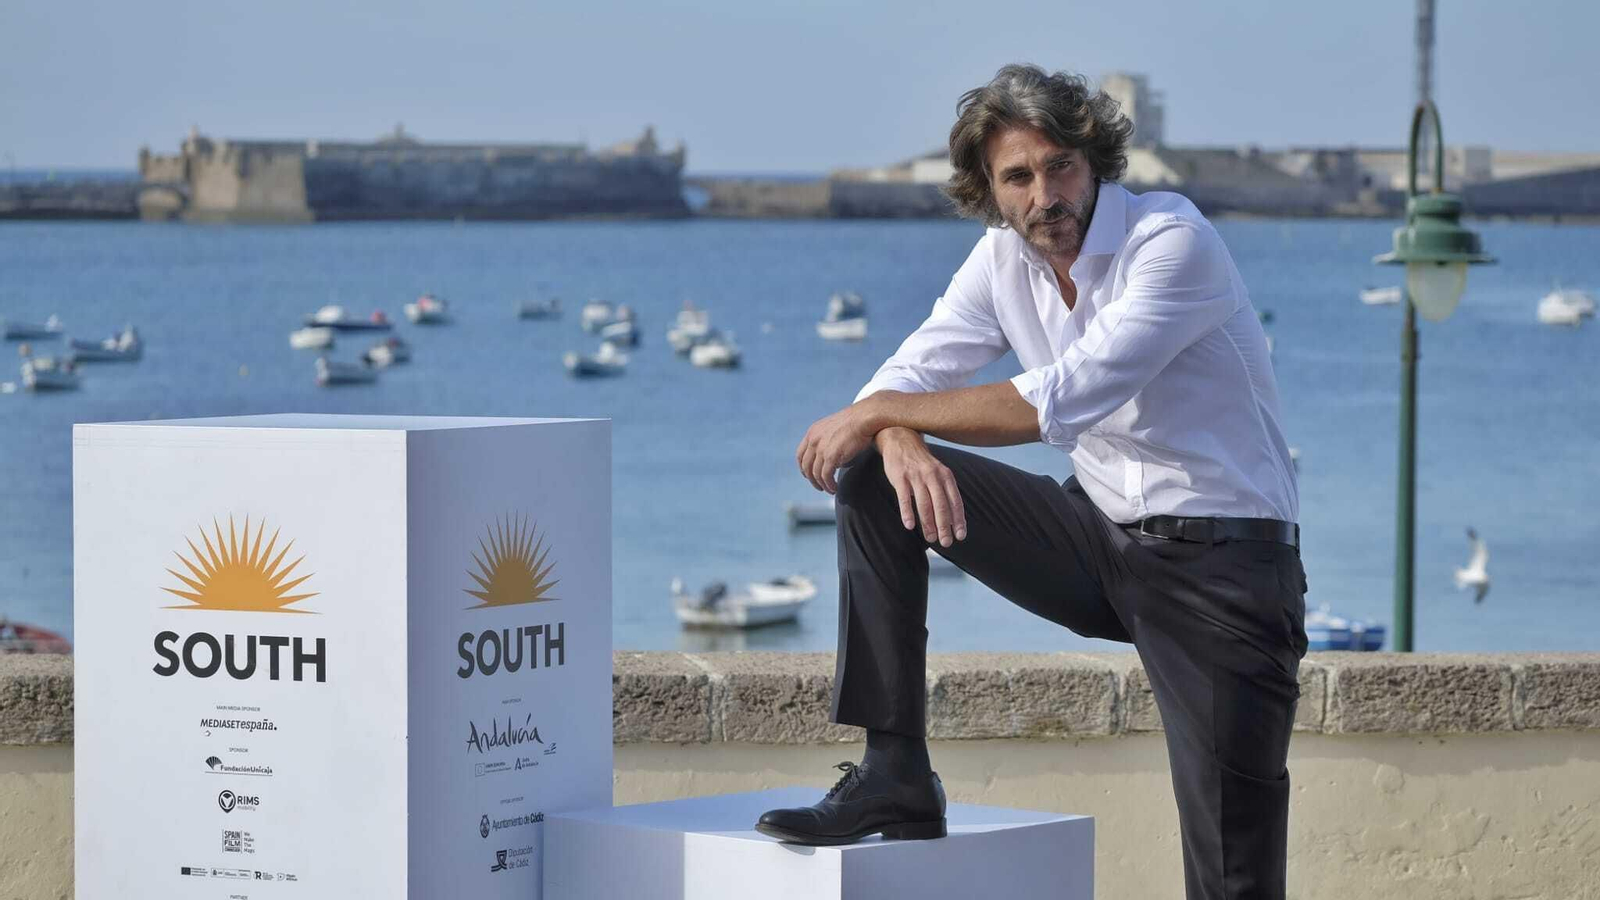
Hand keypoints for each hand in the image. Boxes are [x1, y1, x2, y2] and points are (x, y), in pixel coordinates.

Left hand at [796, 403, 877, 492]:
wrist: (865, 417)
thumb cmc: (856, 421)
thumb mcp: (835, 427)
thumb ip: (828, 440)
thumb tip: (832, 456)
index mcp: (813, 432)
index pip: (801, 454)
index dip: (803, 468)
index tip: (809, 475)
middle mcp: (813, 440)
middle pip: (806, 466)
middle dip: (811, 479)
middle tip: (819, 486)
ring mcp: (821, 448)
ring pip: (815, 473)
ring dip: (822, 484)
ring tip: (830, 489)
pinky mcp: (831, 456)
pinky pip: (826, 476)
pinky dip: (829, 484)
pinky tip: (834, 487)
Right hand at [876, 427, 965, 546]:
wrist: (901, 439)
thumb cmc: (921, 463)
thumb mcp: (938, 473)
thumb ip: (945, 492)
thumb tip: (953, 518)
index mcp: (945, 476)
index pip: (955, 501)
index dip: (958, 520)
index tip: (960, 536)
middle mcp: (933, 476)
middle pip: (941, 505)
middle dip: (944, 526)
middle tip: (946, 542)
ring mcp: (916, 476)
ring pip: (924, 504)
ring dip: (928, 523)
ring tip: (931, 538)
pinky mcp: (900, 477)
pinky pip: (904, 498)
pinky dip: (907, 512)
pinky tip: (909, 525)